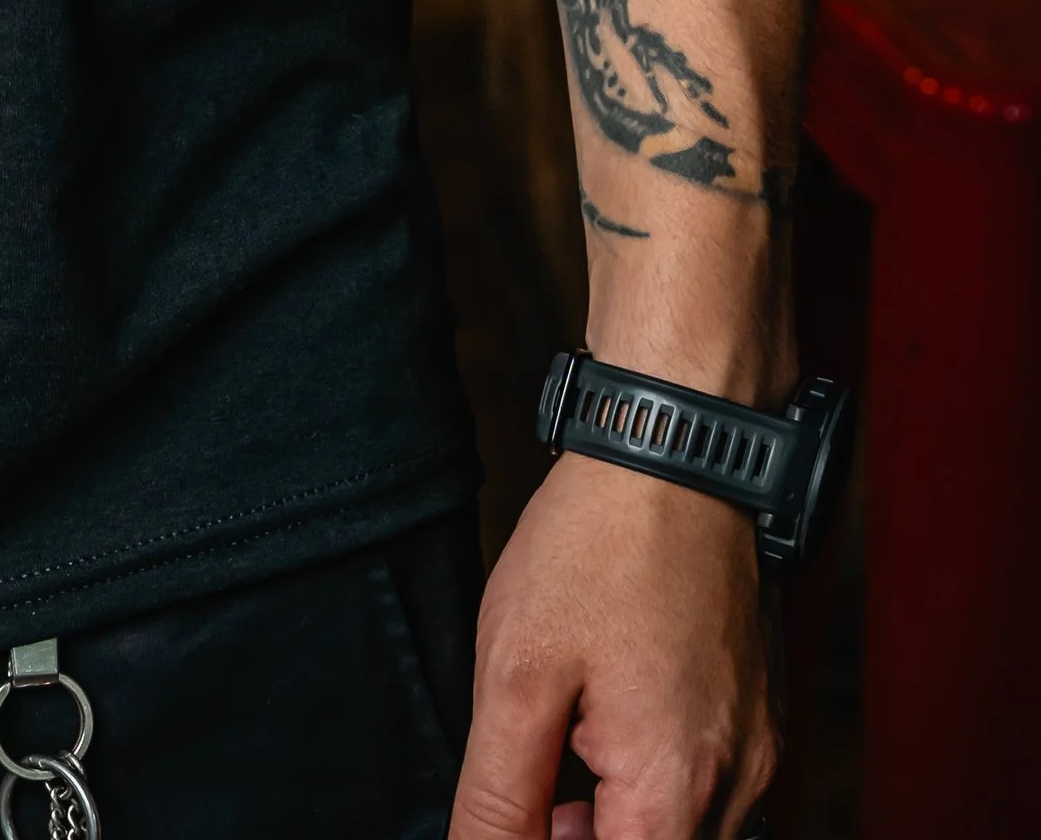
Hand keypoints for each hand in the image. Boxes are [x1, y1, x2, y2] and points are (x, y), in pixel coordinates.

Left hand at [452, 455, 775, 839]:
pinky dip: (652, 785)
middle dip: (585, 839)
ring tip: (565, 749)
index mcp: (676, 791)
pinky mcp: (758, 723)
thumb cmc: (598, 547)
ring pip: (683, 832)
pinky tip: (606, 728)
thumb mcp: (517, 673)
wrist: (674, 457)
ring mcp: (757, 755)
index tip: (519, 814)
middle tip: (535, 794)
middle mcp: (738, 790)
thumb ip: (501, 795)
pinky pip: (707, 792)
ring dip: (619, 820)